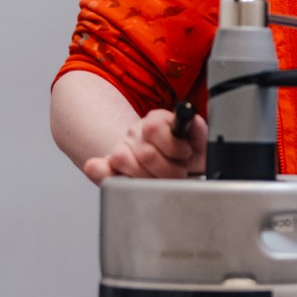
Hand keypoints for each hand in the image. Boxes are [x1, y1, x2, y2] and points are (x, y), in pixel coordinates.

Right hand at [83, 109, 207, 183]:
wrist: (174, 165)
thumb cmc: (186, 155)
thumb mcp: (197, 140)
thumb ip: (196, 128)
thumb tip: (188, 118)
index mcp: (156, 120)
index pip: (154, 127)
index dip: (174, 146)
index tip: (186, 154)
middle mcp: (136, 132)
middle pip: (144, 152)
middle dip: (168, 169)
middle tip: (179, 173)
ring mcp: (122, 148)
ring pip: (122, 160)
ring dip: (147, 177)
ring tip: (162, 179)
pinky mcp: (110, 166)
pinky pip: (98, 168)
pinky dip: (103, 173)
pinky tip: (114, 176)